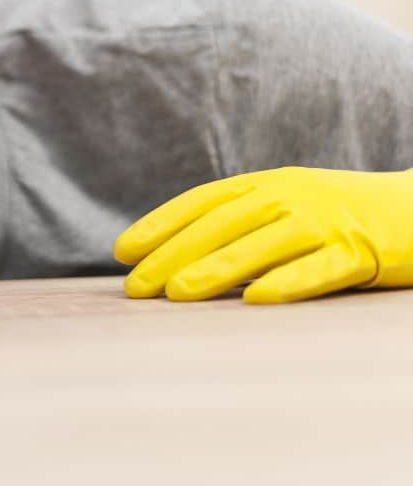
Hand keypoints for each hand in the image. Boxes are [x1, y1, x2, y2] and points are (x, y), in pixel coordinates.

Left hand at [114, 167, 412, 302]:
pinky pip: (320, 269)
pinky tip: (257, 301)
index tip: (123, 251)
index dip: (160, 224)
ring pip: (261, 245)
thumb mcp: (284, 206)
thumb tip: (174, 257)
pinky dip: (288, 283)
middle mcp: (289, 197)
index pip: (201, 202)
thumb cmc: (339, 214)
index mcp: (266, 184)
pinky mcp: (361, 251)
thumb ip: (238, 223)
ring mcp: (325, 222)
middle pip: (220, 226)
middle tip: (136, 287)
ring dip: (215, 269)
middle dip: (171, 255)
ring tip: (177, 293)